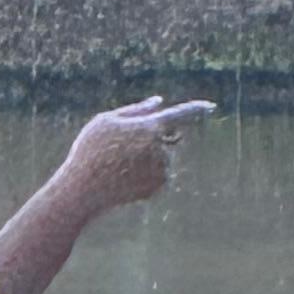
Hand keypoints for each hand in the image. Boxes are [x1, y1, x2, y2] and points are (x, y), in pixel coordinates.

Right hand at [59, 97, 214, 217]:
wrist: (83, 190)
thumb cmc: (90, 150)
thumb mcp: (106, 121)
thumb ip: (136, 110)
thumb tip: (159, 102)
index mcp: (150, 127)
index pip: (181, 115)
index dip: (197, 109)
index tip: (211, 106)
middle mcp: (161, 149)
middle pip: (168, 138)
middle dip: (155, 139)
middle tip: (124, 148)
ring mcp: (162, 170)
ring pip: (162, 158)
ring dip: (147, 158)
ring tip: (119, 166)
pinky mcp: (159, 187)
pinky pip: (158, 175)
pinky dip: (146, 175)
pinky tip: (125, 179)